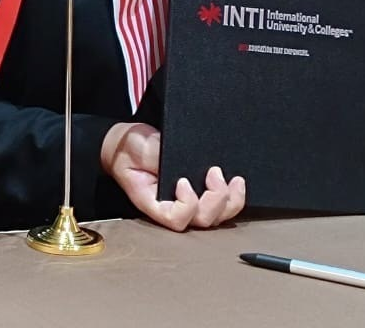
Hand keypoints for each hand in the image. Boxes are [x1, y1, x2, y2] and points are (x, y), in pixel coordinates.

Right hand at [100, 122, 243, 231]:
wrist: (128, 143)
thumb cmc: (129, 147)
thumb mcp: (138, 146)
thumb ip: (157, 154)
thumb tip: (180, 156)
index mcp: (152, 201)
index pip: (174, 218)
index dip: (186, 205)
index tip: (183, 181)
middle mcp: (172, 207)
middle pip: (202, 220)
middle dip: (215, 200)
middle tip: (214, 173)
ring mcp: (188, 203)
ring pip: (216, 217)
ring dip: (230, 201)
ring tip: (234, 180)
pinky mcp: (199, 194)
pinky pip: (221, 206)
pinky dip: (233, 197)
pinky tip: (236, 182)